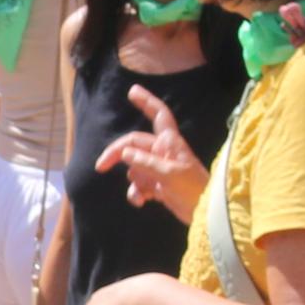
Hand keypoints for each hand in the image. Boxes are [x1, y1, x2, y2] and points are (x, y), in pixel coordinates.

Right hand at [95, 86, 208, 219]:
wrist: (204, 213)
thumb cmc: (193, 189)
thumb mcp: (169, 174)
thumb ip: (146, 163)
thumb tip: (124, 153)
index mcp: (169, 142)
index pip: (159, 115)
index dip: (147, 101)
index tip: (132, 91)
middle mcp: (162, 152)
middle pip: (134, 145)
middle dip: (117, 154)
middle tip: (100, 166)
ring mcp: (159, 168)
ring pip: (134, 168)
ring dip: (134, 182)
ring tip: (142, 194)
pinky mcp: (158, 185)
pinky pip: (139, 184)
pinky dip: (137, 193)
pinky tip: (141, 202)